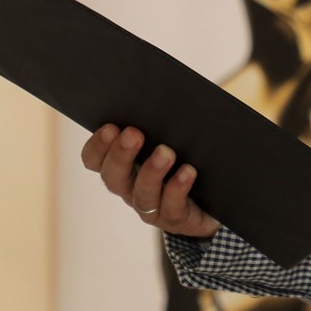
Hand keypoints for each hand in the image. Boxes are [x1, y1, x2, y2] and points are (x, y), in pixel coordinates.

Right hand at [80, 124, 220, 238]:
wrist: (215, 198)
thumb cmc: (187, 155)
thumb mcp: (170, 134)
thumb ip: (159, 119)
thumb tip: (161, 92)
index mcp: (122, 165)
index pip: (94, 160)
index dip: (97, 146)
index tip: (111, 127)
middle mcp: (130, 188)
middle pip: (114, 177)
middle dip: (121, 154)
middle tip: (134, 133)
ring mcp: (152, 207)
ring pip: (142, 194)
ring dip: (151, 171)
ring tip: (166, 152)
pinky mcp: (176, 218)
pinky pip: (172, 207)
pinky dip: (178, 188)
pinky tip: (188, 171)